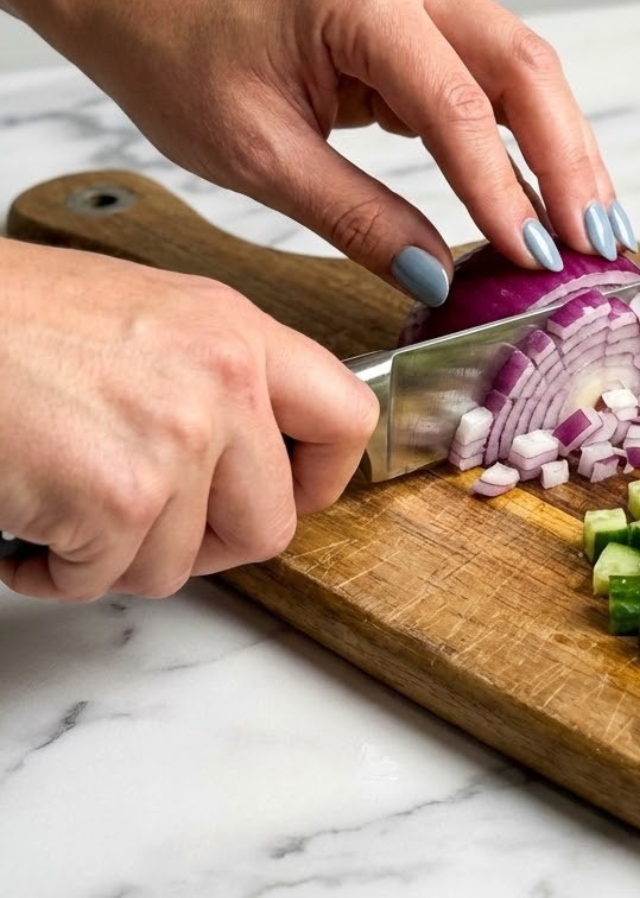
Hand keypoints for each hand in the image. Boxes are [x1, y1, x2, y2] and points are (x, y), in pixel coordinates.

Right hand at [0, 240, 377, 600]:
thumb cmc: (11, 319)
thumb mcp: (149, 317)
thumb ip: (218, 379)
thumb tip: (256, 458)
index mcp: (237, 330)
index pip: (349, 416)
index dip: (323, 475)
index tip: (290, 492)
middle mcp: (223, 381)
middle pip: (273, 523)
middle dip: (209, 544)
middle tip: (154, 523)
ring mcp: (176, 441)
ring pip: (182, 563)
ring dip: (119, 554)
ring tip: (68, 501)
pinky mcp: (117, 497)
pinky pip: (106, 580)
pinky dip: (59, 570)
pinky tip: (30, 522)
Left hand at [60, 0, 635, 306]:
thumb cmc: (181, 58)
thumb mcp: (258, 156)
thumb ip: (356, 218)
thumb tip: (436, 278)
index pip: (455, 105)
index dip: (502, 189)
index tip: (534, 258)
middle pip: (525, 71)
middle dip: (570, 164)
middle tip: (596, 244)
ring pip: (528, 73)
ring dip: (567, 151)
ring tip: (595, 227)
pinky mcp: (430, 19)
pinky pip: (500, 80)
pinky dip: (533, 139)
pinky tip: (554, 192)